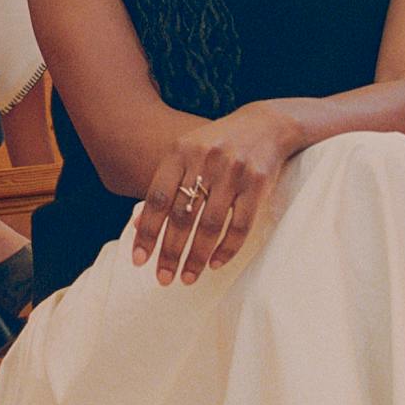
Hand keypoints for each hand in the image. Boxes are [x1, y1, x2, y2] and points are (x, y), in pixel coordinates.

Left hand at [131, 101, 301, 283]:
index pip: (157, 199)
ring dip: (197, 257)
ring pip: (210, 225)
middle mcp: (205, 160)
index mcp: (181, 151)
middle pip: (182, 216)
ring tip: (188, 278)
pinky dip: (227, 249)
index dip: (147, 232)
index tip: (139, 260)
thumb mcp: (186, 154)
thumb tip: (137, 224)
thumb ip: (165, 185)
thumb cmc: (218, 145)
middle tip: (164, 279)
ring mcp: (233, 171)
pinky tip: (216, 264)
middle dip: (171, 252)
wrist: (266, 125)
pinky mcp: (258, 182)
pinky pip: (240, 225)